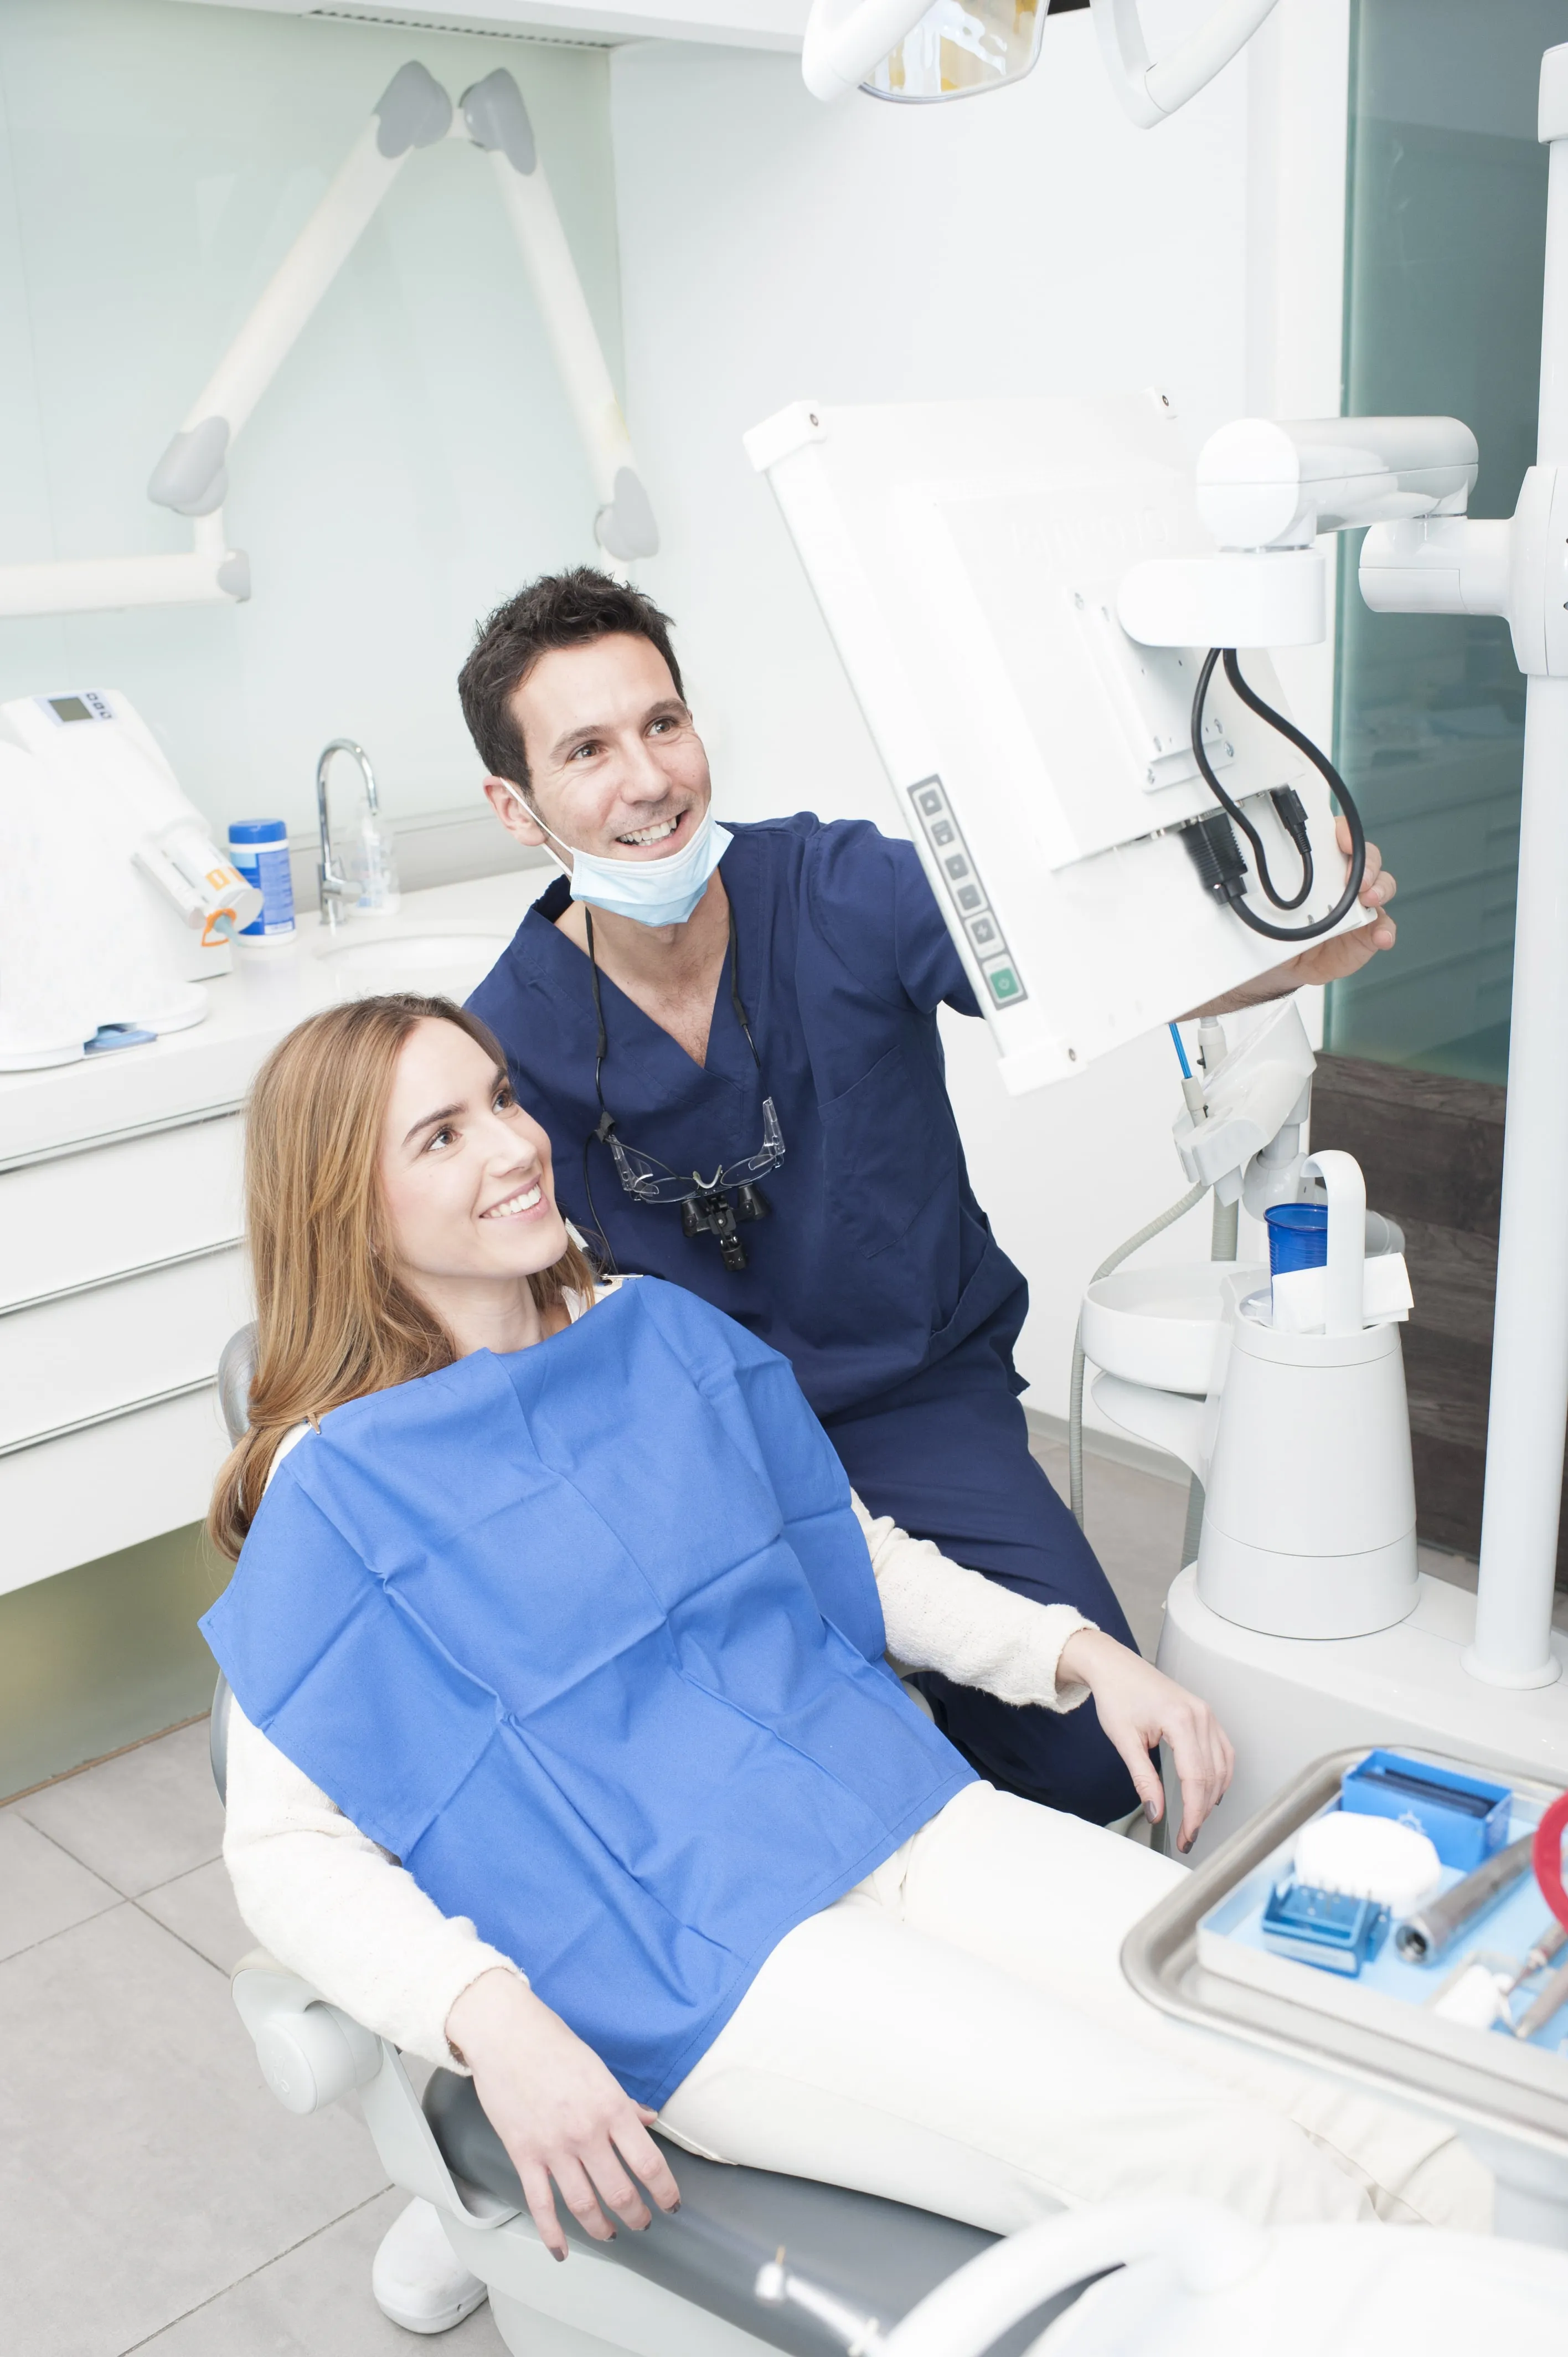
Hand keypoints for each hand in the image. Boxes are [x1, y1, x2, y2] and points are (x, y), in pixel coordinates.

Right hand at [445, 1968, 679, 2258]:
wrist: (506, 2034)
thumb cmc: (553, 2045)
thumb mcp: (599, 2069)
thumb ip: (624, 2103)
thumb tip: (649, 2121)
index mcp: (611, 2108)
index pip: (649, 2163)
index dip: (665, 2191)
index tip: (671, 2203)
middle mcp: (586, 2133)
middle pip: (620, 2192)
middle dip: (636, 2215)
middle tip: (642, 2222)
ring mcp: (553, 2147)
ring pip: (584, 2205)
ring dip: (601, 2227)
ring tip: (611, 2234)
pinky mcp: (523, 2155)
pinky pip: (541, 2205)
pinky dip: (552, 2234)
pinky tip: (562, 2250)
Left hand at [1057, 1628, 1233, 1852]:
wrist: (1115, 1667)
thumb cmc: (1117, 1695)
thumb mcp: (1124, 1741)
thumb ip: (1144, 1779)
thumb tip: (1156, 1811)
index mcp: (1180, 1720)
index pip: (1196, 1778)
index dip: (1193, 1813)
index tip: (1186, 1835)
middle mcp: (1200, 1715)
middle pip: (1212, 1776)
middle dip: (1201, 1811)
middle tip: (1188, 1835)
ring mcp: (1206, 1713)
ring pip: (1222, 1766)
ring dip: (1212, 1796)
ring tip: (1196, 1819)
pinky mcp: (1205, 1715)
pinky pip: (1223, 1751)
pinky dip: (1220, 1775)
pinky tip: (1211, 1791)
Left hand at [1186, 818, 1396, 1014]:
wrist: (1278, 965)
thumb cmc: (1275, 929)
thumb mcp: (1262, 907)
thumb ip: (1260, 894)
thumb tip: (1239, 885)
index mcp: (1319, 868)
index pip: (1338, 840)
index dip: (1345, 835)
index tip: (1343, 840)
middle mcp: (1342, 883)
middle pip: (1367, 861)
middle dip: (1367, 865)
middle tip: (1357, 878)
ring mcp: (1356, 907)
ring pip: (1381, 888)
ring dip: (1380, 890)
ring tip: (1369, 899)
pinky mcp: (1365, 933)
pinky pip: (1382, 927)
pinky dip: (1385, 930)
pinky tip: (1380, 935)